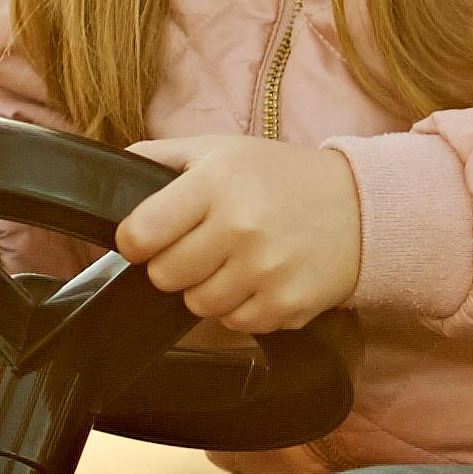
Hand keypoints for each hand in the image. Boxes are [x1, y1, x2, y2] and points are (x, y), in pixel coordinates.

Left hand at [118, 135, 364, 335]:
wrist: (361, 208)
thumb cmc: (283, 177)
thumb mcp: (222, 149)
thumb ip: (161, 156)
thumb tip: (110, 172)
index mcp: (217, 183)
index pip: (141, 233)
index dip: (134, 241)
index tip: (146, 239)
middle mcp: (240, 226)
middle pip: (164, 276)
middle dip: (174, 265)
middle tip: (200, 247)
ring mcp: (265, 271)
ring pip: (197, 305)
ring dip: (207, 289)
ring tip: (234, 262)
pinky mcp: (286, 305)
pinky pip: (235, 324)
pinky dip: (241, 307)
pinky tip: (260, 279)